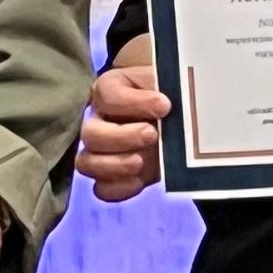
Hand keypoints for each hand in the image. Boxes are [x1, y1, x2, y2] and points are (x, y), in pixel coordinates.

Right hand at [76, 48, 169, 203]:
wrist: (187, 120)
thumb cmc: (175, 94)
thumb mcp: (172, 83)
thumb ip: (167, 87)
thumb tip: (165, 103)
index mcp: (110, 89)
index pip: (106, 95)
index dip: (133, 102)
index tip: (165, 105)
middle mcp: (99, 120)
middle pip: (90, 134)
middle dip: (122, 137)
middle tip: (152, 135)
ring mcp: (102, 152)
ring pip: (86, 163)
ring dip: (114, 165)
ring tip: (141, 162)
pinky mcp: (115, 176)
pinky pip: (102, 189)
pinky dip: (120, 187)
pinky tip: (140, 179)